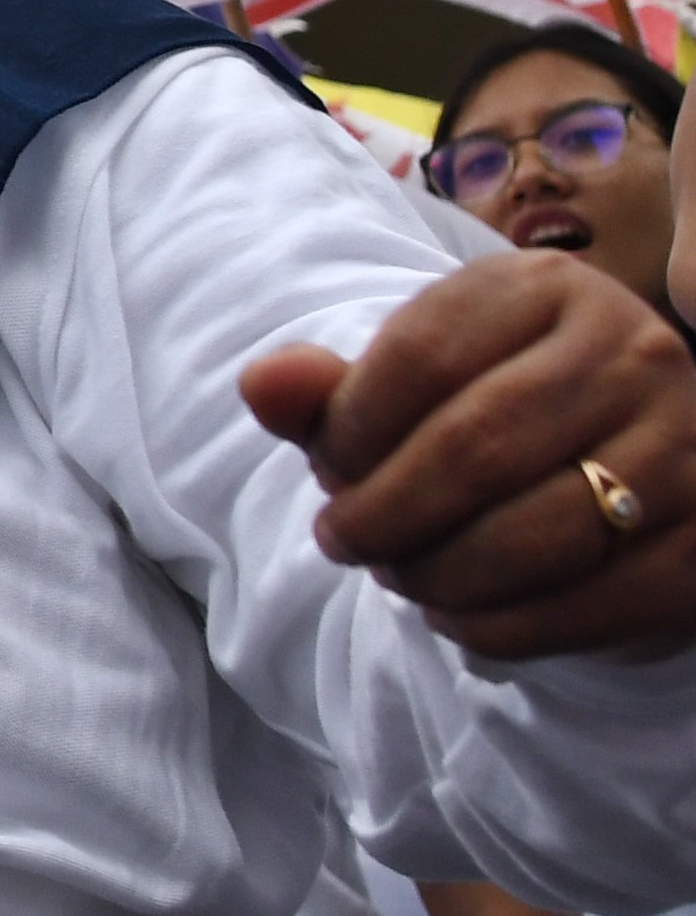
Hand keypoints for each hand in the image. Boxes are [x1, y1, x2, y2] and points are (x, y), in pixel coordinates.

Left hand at [246, 251, 695, 656]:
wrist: (614, 467)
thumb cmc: (484, 414)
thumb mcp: (405, 387)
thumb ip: (328, 390)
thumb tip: (261, 386)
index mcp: (544, 286)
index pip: (416, 357)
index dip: (347, 434)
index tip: (327, 474)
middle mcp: (633, 350)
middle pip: (472, 448)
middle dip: (384, 515)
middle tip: (346, 543)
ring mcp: (687, 445)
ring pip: (536, 534)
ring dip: (440, 577)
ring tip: (402, 580)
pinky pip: (592, 605)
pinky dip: (504, 629)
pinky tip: (461, 620)